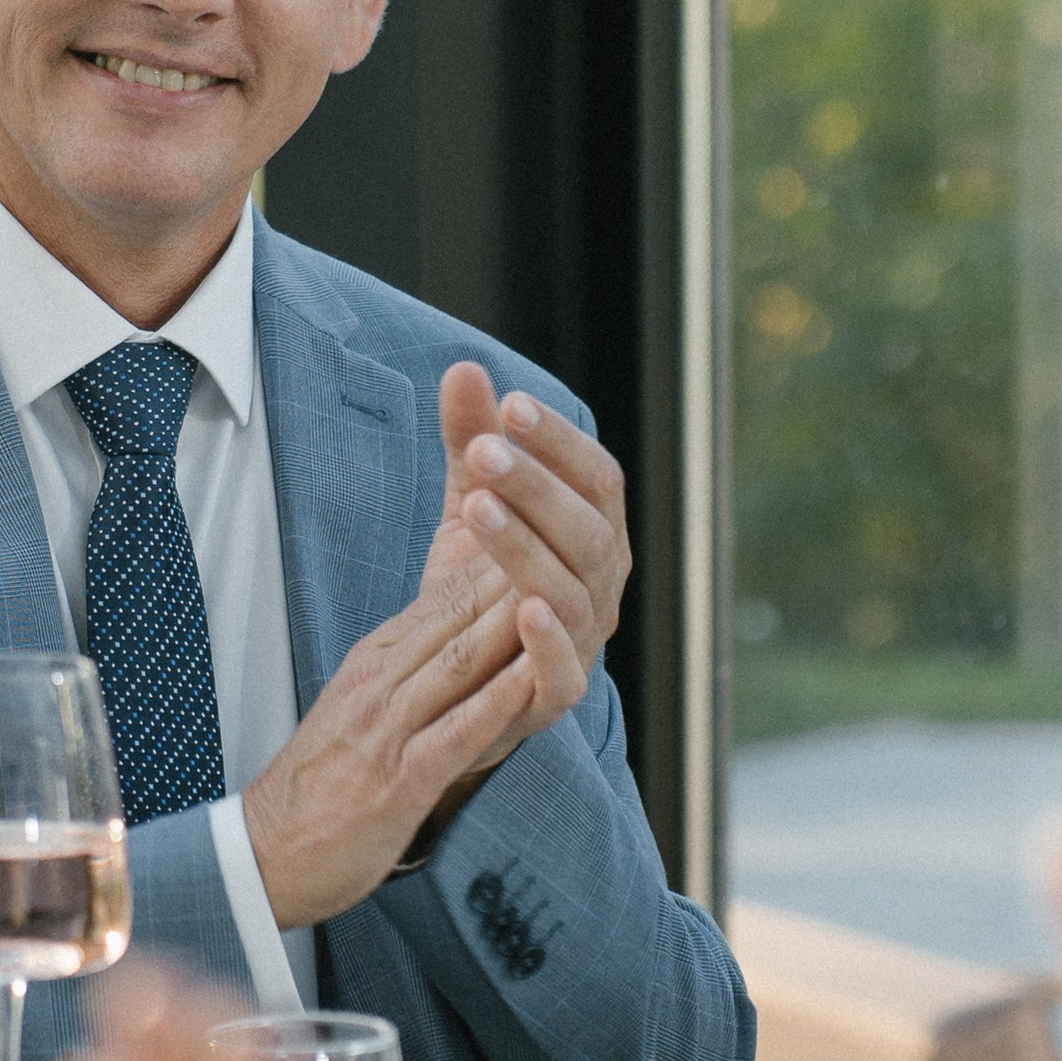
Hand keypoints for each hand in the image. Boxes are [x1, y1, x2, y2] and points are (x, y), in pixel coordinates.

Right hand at [242, 550, 583, 928]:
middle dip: (516, 567)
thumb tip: (454, 626)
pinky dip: (499, 699)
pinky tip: (535, 674)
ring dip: (514, 619)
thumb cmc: (320, 783)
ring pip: (462, 658)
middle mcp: (382, 680)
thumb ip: (405, 665)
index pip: (446, 594)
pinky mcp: (400, 778)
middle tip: (567, 527)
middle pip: (458, 612)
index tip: (546, 519)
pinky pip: (458, 730)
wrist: (265, 852)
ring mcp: (389, 727)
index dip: (498, 556)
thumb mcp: (360, 704)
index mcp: (376, 660)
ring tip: (562, 580)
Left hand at [435, 365, 630, 698]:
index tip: (511, 404)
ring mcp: (586, 640)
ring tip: (477, 505)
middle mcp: (603, 583)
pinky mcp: (557, 693)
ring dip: (527, 545)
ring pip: (572, 590)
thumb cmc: (478, 584)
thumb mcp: (470, 505)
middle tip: (484, 449)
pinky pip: (564, 670)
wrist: (458, 679)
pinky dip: (549, 641)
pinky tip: (523, 607)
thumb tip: (462, 367)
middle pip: (589, 528)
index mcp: (595, 531)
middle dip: (538, 485)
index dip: (559, 441)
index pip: (597, 476)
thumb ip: (470, 442)